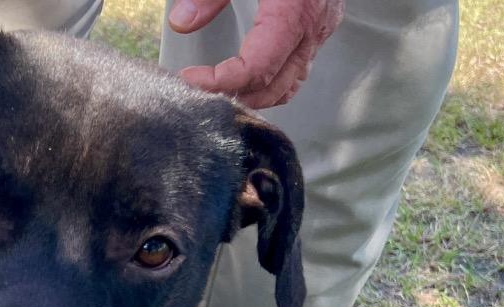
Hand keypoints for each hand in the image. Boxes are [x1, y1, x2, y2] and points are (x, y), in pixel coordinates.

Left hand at [168, 0, 343, 108]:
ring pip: (288, 86)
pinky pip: (298, 70)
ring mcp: (320, 31)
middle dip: (234, 96)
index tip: (191, 79)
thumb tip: (181, 21)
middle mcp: (311, 29)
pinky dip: (272, 83)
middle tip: (200, 91)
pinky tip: (249, 80)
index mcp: (294, 12)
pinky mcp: (322, 27)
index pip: (256, 70)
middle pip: (271, 88)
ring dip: (254, 96)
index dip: (220, 82)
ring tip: (221, 91)